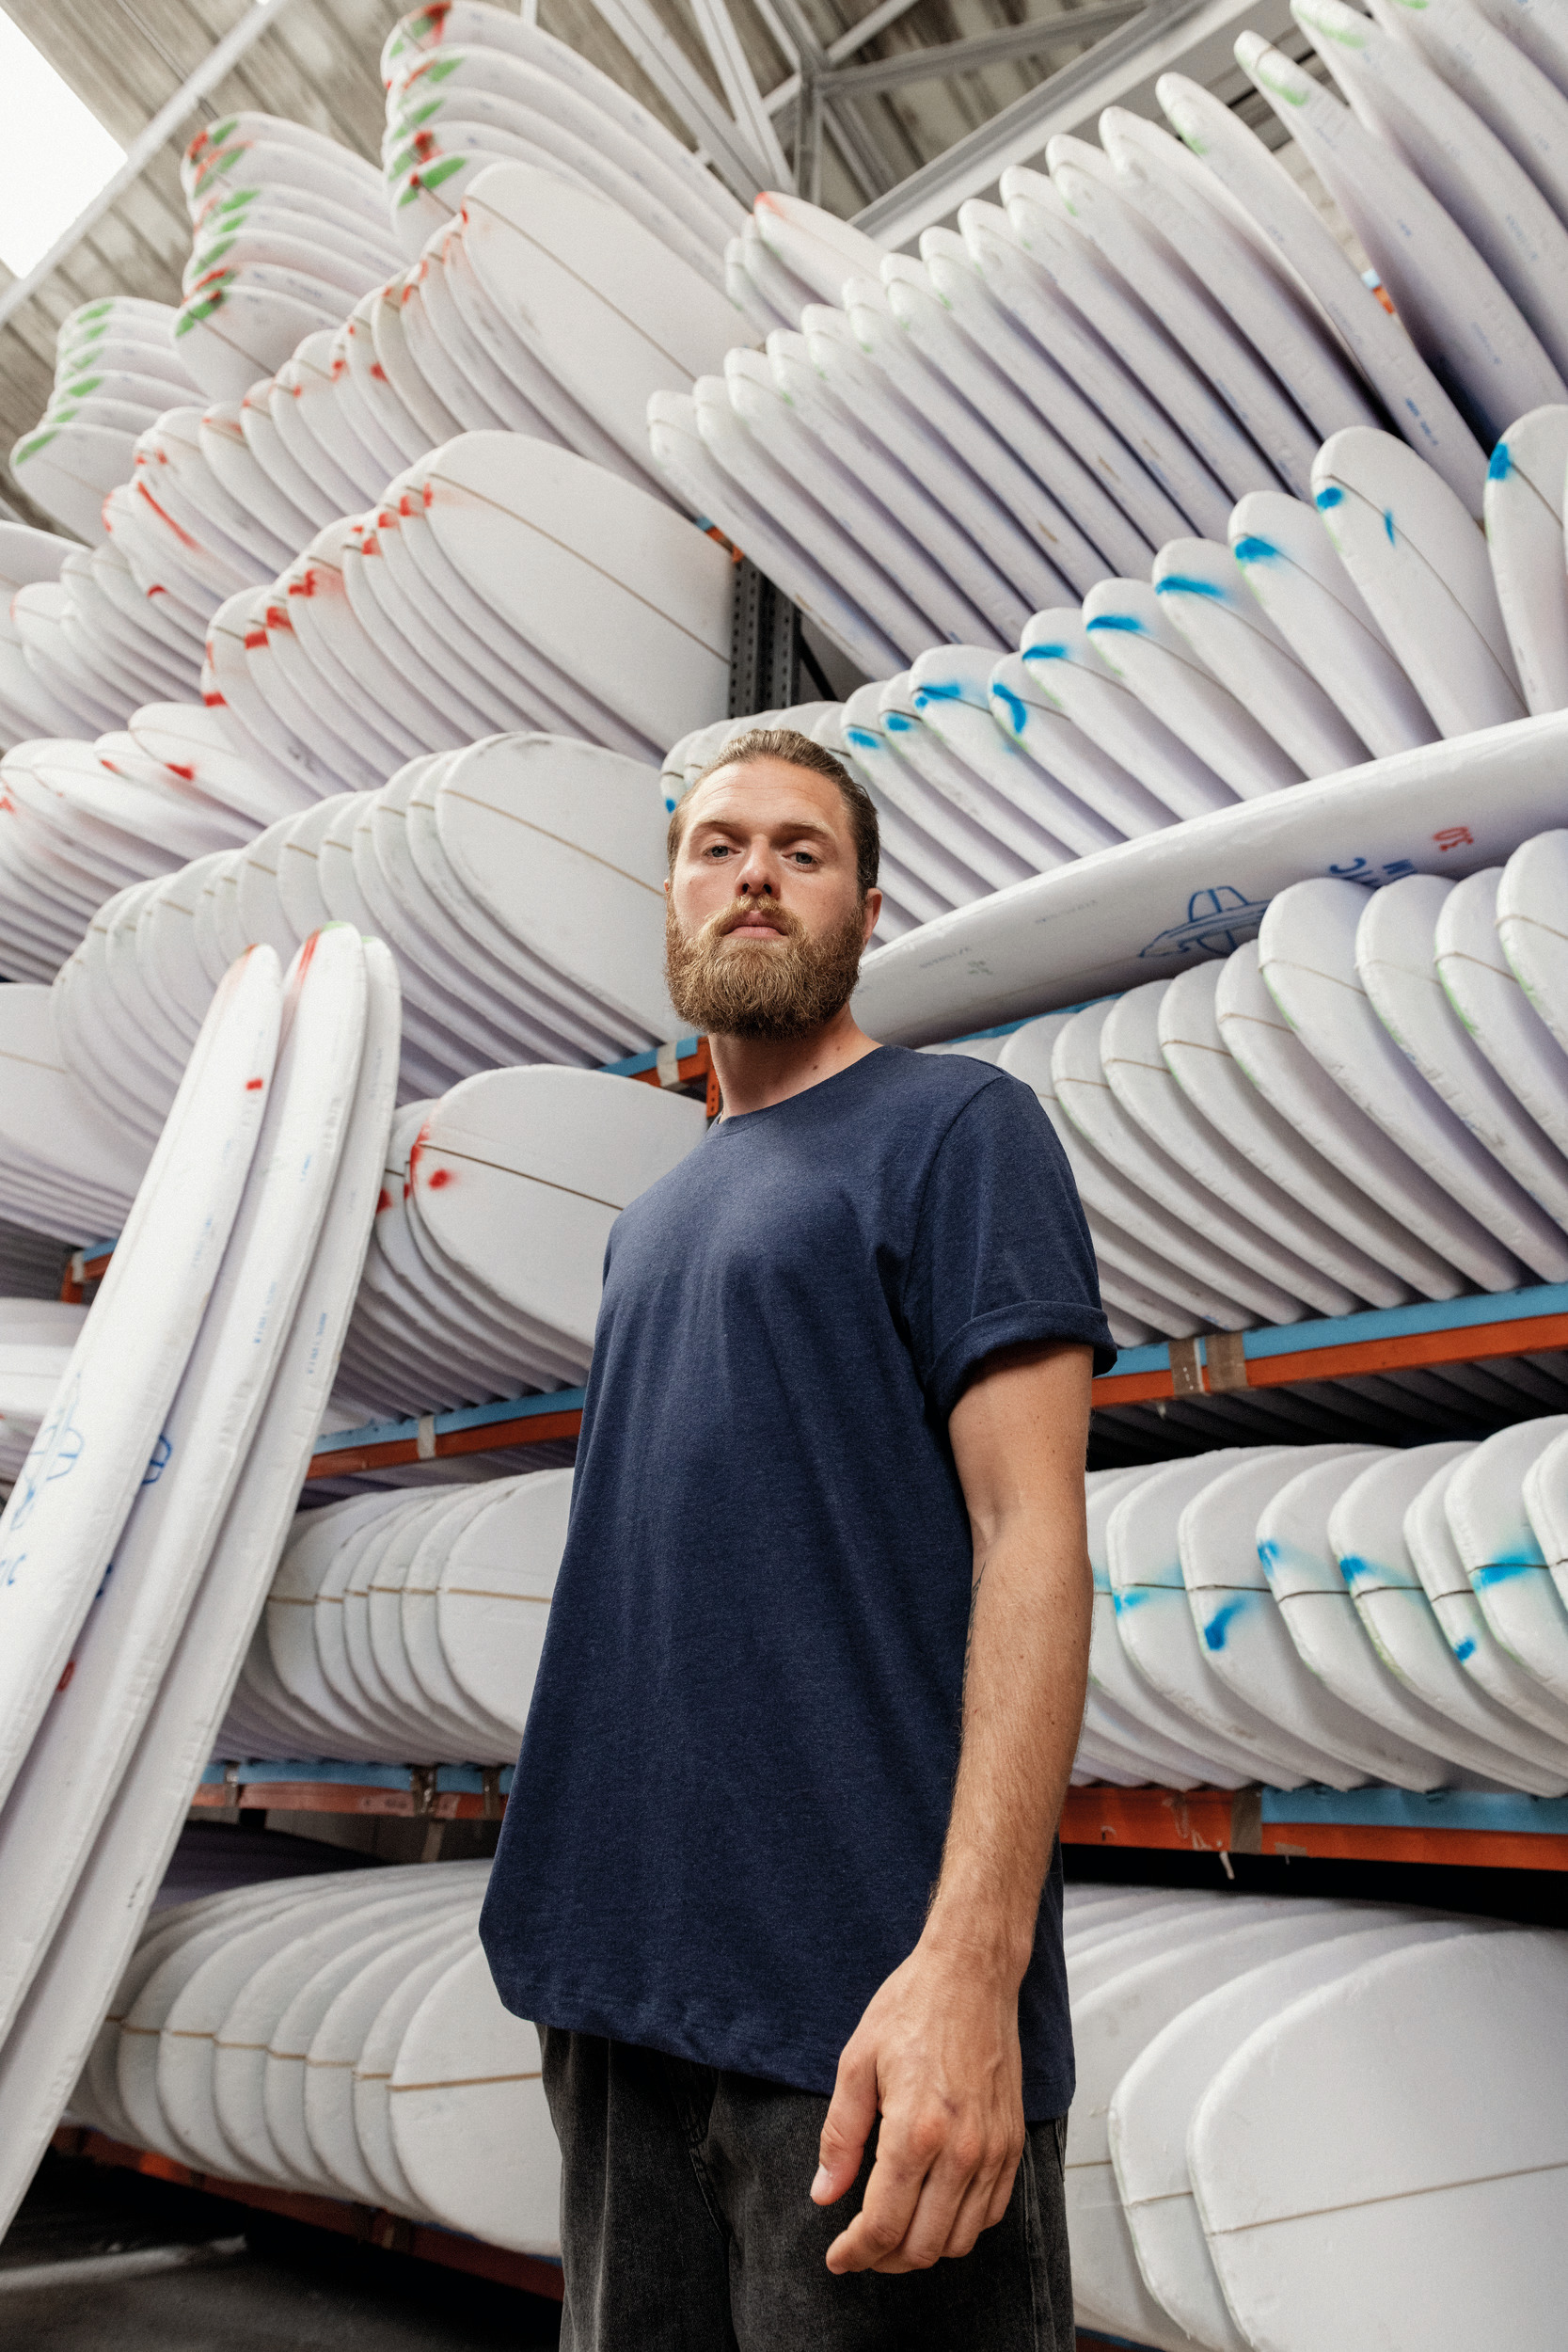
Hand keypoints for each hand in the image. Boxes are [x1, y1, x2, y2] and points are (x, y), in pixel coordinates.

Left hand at [810, 1932, 1026, 2274]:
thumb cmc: (912, 2008)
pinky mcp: (1012, 2144)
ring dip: (923, 2250)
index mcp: (915, 2131)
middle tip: (860, 2248)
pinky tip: (934, 2210)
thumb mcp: (857, 2064)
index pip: (883, 2225)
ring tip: (894, 2234)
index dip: (855, 2253)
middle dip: (885, 2259)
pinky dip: (960, 2228)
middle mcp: (961, 2151)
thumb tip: (824, 2194)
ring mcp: (993, 2151)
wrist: (971, 1975)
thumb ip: (840, 2137)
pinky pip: (990, 2213)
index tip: (838, 2257)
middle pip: (923, 2246)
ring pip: (959, 2240)